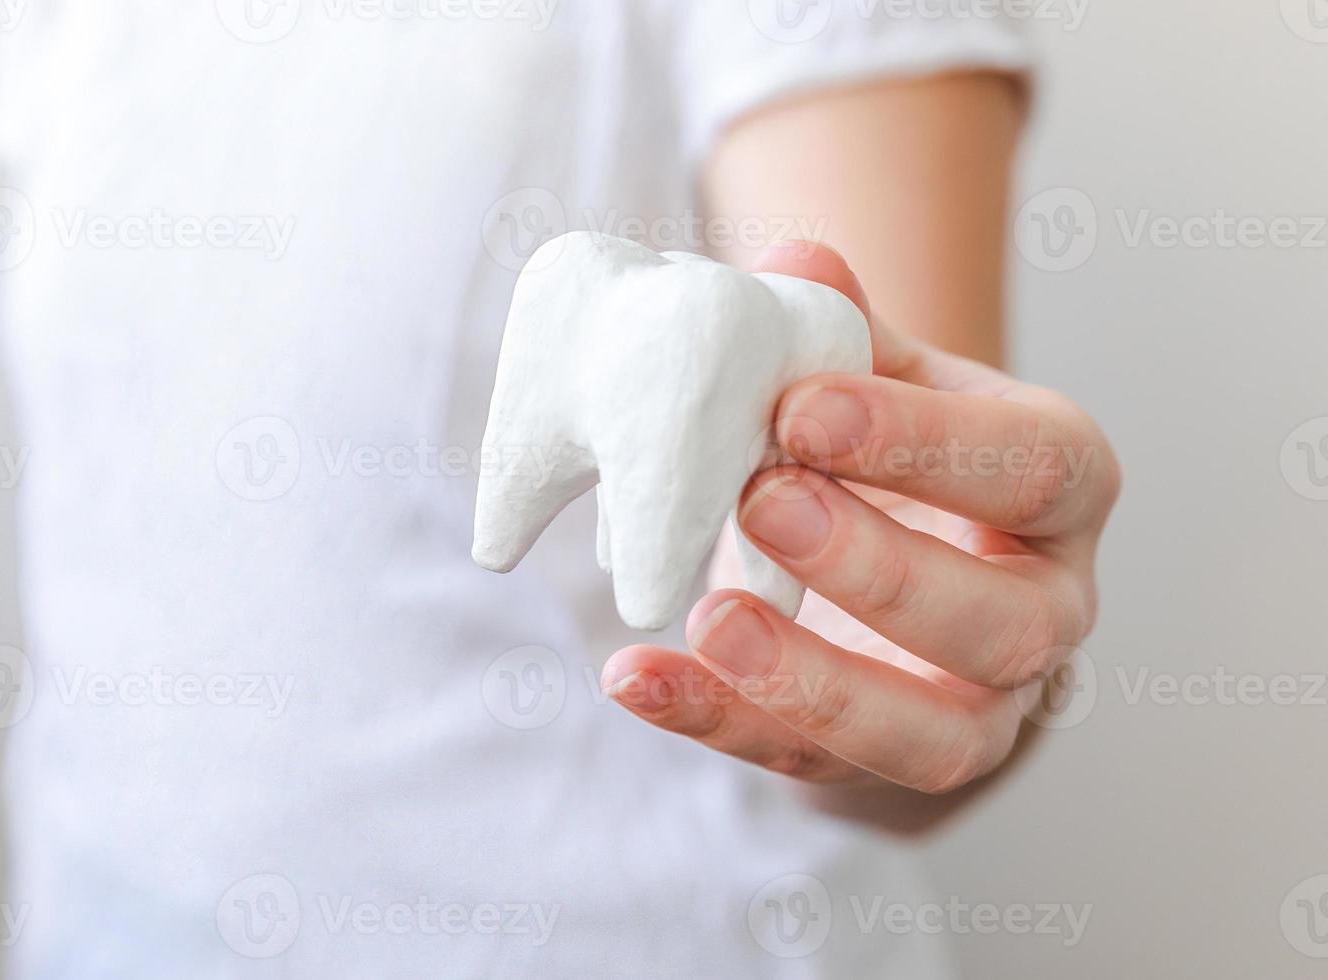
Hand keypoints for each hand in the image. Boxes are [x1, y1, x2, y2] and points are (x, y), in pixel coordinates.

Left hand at [600, 242, 1120, 800]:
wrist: (906, 579)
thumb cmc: (900, 464)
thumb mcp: (890, 387)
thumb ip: (849, 336)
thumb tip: (796, 259)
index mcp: (1060, 490)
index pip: (1034, 467)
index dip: (925, 442)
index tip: (801, 406)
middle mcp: (1046, 609)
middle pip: (999, 619)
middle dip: (878, 568)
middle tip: (759, 499)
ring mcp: (981, 707)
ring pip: (931, 735)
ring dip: (815, 683)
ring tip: (707, 617)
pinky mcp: (890, 764)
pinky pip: (811, 766)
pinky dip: (718, 723)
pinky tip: (637, 678)